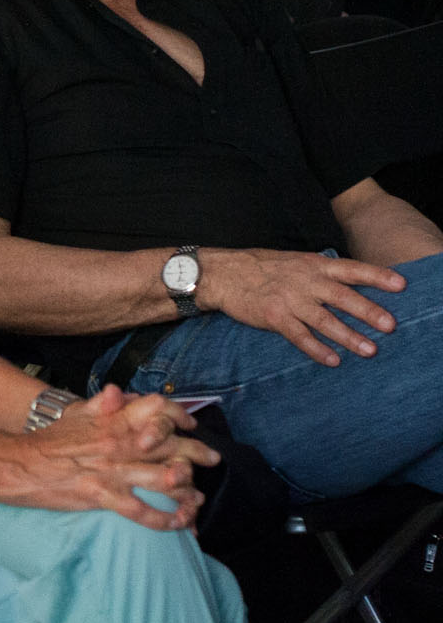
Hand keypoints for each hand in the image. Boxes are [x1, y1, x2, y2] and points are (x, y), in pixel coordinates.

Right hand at [0, 386, 215, 529]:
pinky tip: (178, 524)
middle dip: (197, 454)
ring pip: (163, 480)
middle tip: (213, 460)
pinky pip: (142, 511)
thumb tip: (120, 391)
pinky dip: (164, 519)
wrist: (19, 464)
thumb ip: (101, 404)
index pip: (155, 409)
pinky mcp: (102, 496)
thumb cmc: (49, 440)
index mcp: (111, 420)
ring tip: (198, 498)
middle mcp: (117, 444)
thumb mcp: (75, 415)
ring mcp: (111, 471)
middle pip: (169, 446)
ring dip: (186, 490)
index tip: (191, 424)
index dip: (179, 415)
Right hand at [200, 248, 403, 364]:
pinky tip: (333, 360)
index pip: (350, 269)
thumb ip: (320, 272)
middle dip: (368, 311)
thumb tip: (350, 283)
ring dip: (348, 336)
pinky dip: (316, 349)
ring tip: (370, 350)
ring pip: (324, 320)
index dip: (376, 276)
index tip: (401, 284)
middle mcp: (303, 281)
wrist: (222, 274)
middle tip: (390, 325)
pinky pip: (299, 336)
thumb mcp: (294, 261)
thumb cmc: (260, 267)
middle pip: (342, 296)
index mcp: (312, 265)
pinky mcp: (273, 317)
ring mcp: (288, 299)